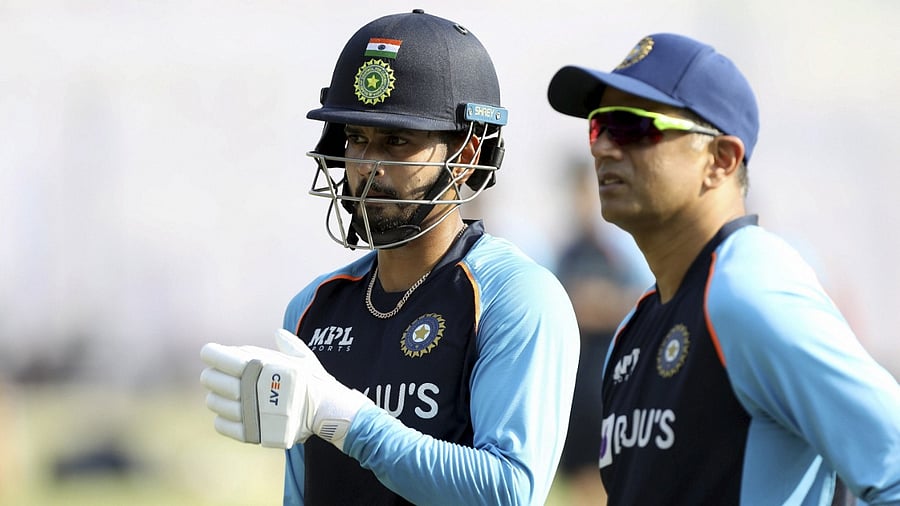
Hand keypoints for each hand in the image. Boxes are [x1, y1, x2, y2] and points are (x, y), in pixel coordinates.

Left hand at [199, 329, 371, 449]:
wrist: (325, 409)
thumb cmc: (314, 380)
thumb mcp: (302, 357)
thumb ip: (287, 344)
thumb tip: (278, 333)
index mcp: (257, 365)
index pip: (218, 357)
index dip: (211, 354)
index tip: (212, 355)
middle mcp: (248, 387)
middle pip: (211, 379)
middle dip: (212, 376)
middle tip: (218, 377)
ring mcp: (248, 411)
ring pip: (214, 403)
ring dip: (216, 398)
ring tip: (229, 396)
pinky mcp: (250, 431)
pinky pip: (222, 425)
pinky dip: (222, 419)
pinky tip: (230, 415)